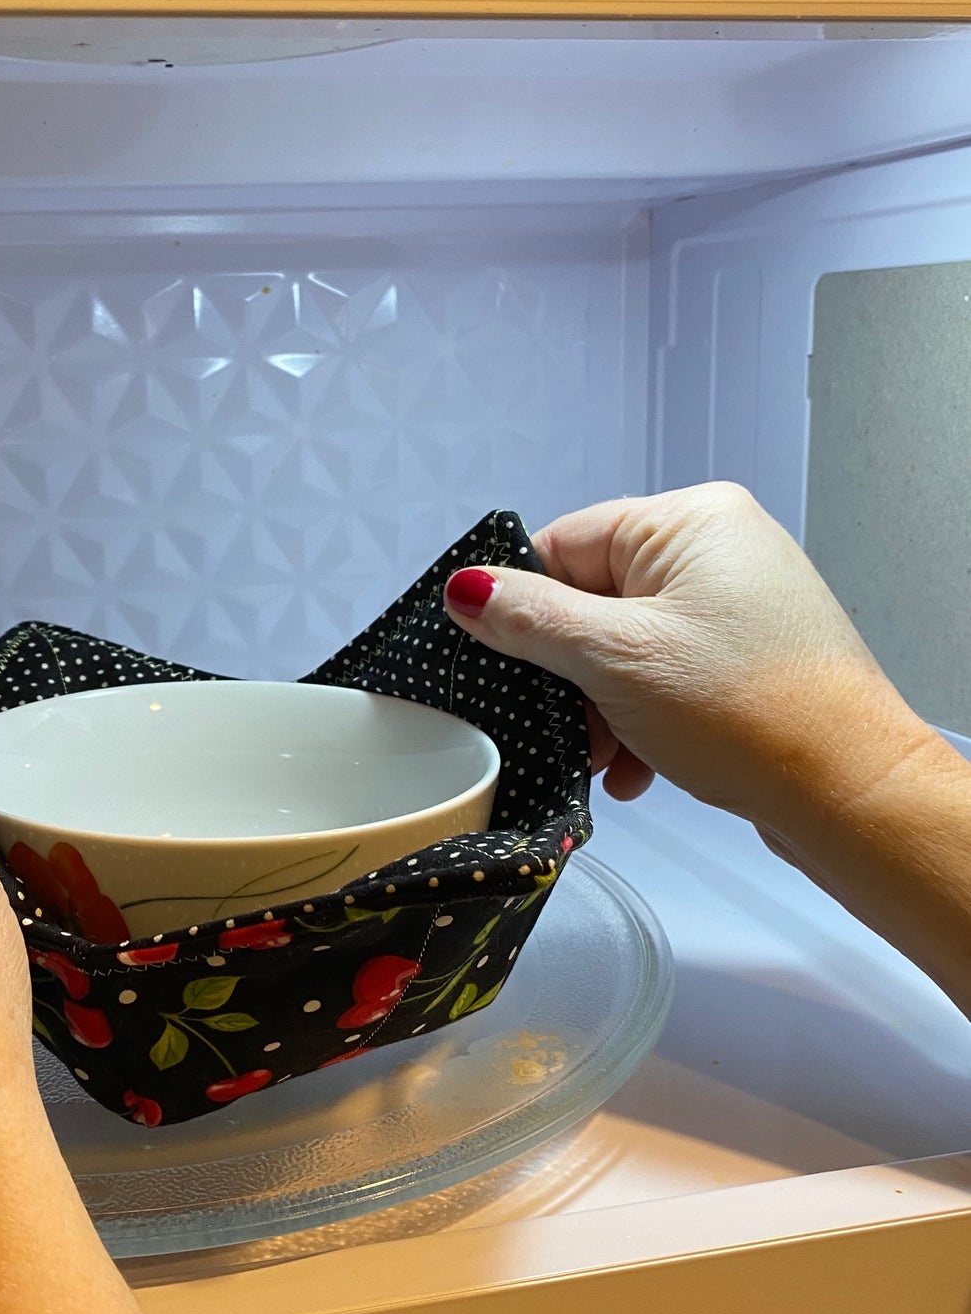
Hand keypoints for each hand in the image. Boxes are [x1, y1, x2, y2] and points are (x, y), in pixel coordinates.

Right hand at [444, 482, 919, 826]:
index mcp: (688, 521)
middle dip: (568, 675)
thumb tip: (465, 589)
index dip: (522, 606)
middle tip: (563, 726)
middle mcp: (717, 550)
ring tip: (607, 759)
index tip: (499, 661)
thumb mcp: (613, 658)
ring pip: (624, 648)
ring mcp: (736, 605)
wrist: (848, 791)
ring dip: (600, 709)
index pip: (563, 545)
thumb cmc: (748, 711)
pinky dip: (639, 720)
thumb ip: (528, 619)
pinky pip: (663, 675)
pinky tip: (637, 768)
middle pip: (591, 601)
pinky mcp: (746, 657)